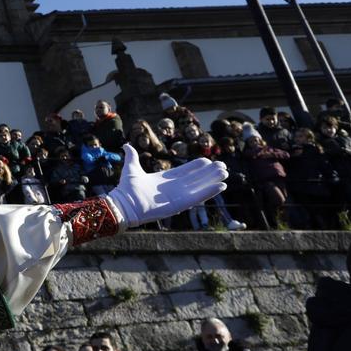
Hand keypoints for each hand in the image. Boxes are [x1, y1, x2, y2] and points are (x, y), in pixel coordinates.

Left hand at [108, 144, 227, 227]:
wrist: (125, 203)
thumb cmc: (127, 188)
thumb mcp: (131, 168)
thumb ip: (132, 156)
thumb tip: (126, 145)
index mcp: (165, 179)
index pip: (185, 171)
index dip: (197, 167)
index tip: (207, 161)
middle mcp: (174, 188)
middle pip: (196, 179)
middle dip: (209, 173)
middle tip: (222, 166)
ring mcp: (179, 196)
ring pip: (200, 187)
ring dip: (213, 181)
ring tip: (225, 173)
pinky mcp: (181, 204)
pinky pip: (199, 197)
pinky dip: (210, 191)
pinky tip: (221, 185)